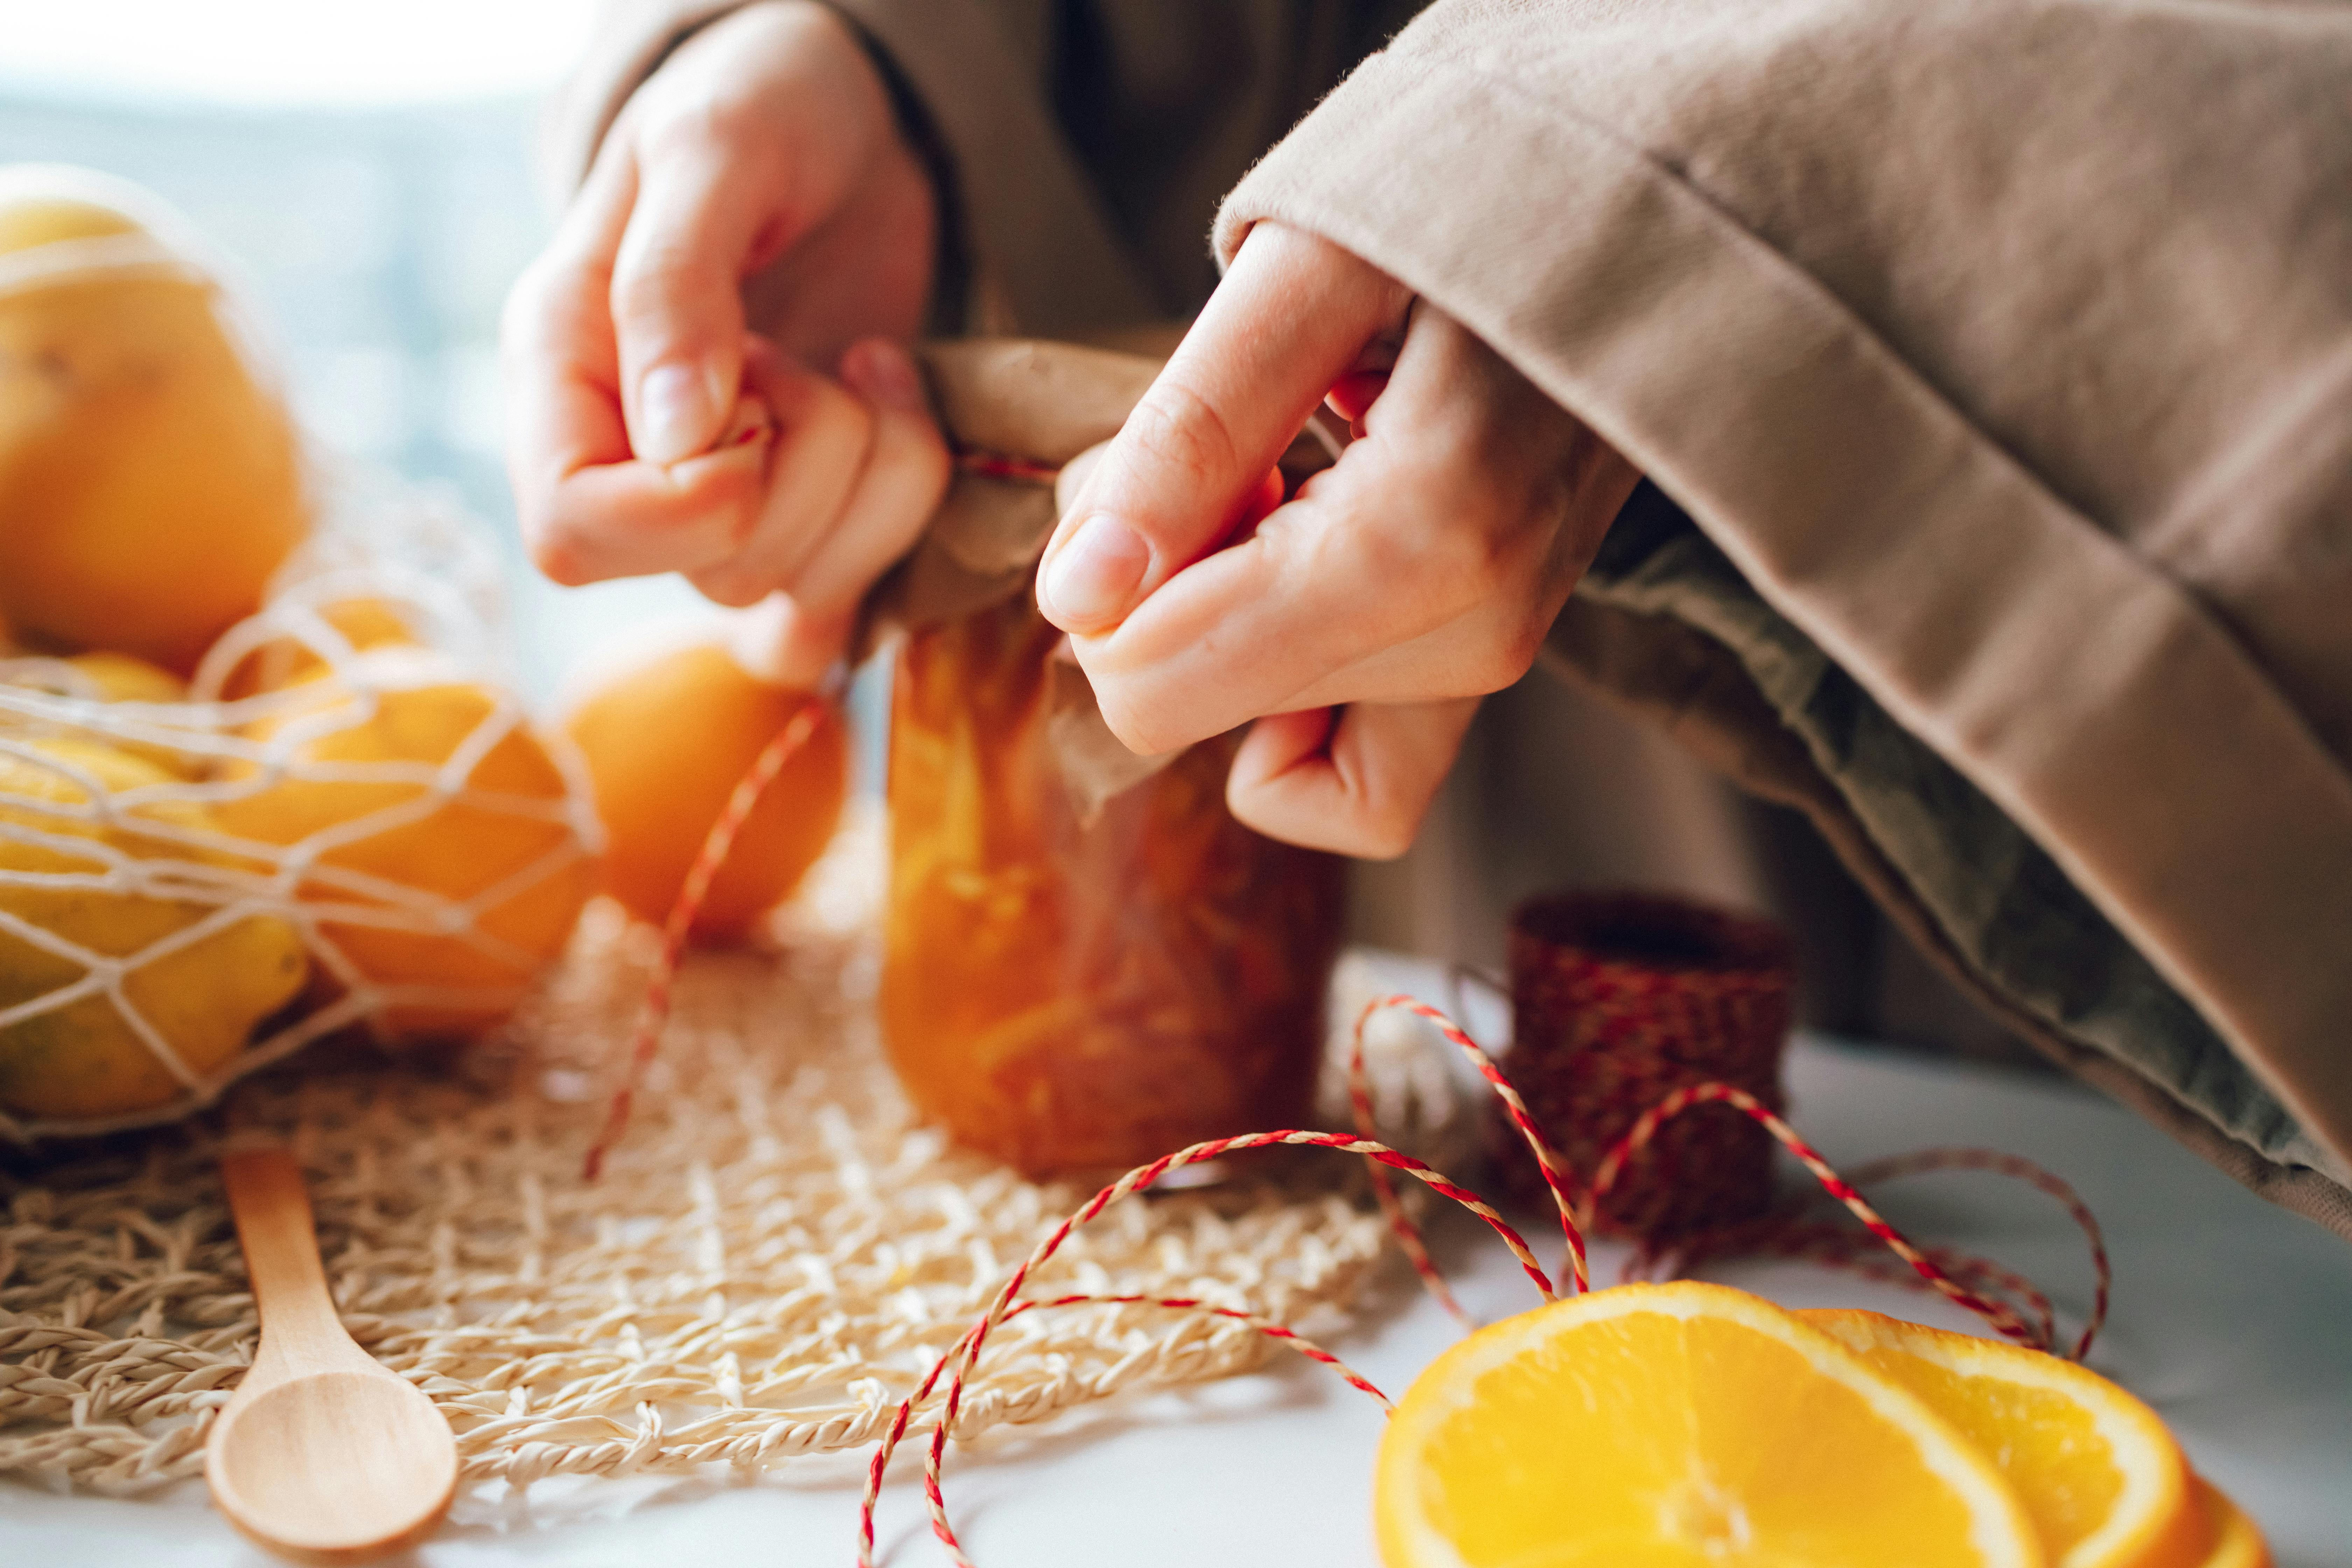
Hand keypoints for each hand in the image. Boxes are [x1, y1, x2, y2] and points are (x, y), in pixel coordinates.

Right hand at [501, 1, 947, 680]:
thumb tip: (670, 436)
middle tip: (815, 355)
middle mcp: (629, 462)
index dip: (682, 506)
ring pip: (792, 600)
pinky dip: (900, 527)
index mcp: (562, 375)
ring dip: (874, 483)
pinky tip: (903, 421)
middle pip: (711, 572)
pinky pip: (843, 616)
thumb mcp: (712, 151)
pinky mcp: (810, 522)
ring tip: (869, 366)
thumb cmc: (763, 107)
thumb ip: (674, 285)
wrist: (851, 120)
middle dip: (806, 467)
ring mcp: (723, 505)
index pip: (571, 534)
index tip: (756, 397)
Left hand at [1036, 224, 1640, 857]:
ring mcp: (1492, 661)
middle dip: (1162, 588)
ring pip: (1258, 729)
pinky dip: (1287, 693)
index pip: (1159, 687)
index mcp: (1422, 543)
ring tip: (1286, 464)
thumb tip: (1078, 601)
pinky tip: (1302, 560)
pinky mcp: (1492, 664)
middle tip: (1229, 443)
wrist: (1643, 215)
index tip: (1154, 469)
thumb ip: (1186, 438)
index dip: (1104, 585)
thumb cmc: (1476, 205)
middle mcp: (1471, 635)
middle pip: (1198, 704)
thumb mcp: (1310, 268)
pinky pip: (1353, 782)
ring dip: (1225, 610)